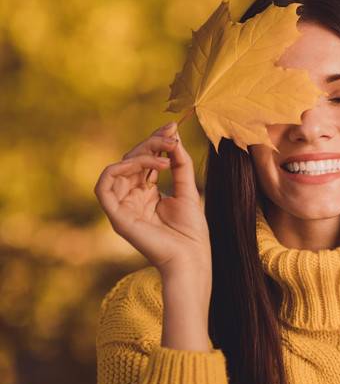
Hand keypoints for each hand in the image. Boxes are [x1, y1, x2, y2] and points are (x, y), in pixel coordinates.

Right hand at [94, 122, 211, 277]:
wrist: (191, 258)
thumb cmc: (191, 231)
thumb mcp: (188, 190)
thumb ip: (180, 164)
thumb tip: (174, 138)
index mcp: (148, 194)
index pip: (145, 161)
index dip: (156, 142)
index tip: (173, 126)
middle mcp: (132, 198)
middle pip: (131, 161)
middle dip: (151, 144)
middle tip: (171, 136)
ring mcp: (123, 207)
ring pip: (119, 168)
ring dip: (141, 155)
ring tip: (166, 154)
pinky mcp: (116, 216)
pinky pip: (104, 186)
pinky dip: (121, 168)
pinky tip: (149, 164)